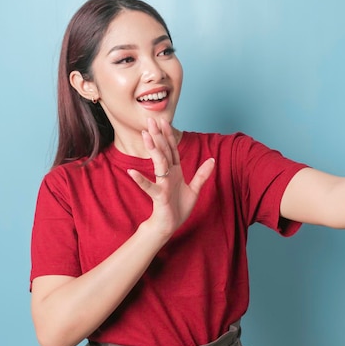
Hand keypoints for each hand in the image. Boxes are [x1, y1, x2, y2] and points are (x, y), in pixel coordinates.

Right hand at [127, 118, 214, 239]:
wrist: (169, 225)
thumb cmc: (178, 208)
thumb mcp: (194, 189)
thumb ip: (202, 174)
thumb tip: (212, 160)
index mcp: (175, 171)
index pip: (172, 149)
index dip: (168, 135)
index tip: (163, 121)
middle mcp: (167, 175)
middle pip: (163, 152)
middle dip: (158, 136)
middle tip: (150, 120)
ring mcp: (162, 184)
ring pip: (158, 164)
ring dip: (152, 150)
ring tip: (146, 136)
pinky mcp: (160, 196)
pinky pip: (149, 187)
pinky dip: (141, 180)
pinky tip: (132, 172)